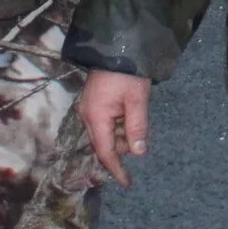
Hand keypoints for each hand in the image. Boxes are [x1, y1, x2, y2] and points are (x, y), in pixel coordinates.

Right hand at [78, 70, 149, 186]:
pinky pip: (105, 122)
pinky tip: (130, 113)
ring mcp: (88, 108)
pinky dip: (118, 123)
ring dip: (122, 132)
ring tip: (137, 116)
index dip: (116, 169)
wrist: (116, 45)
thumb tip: (138, 153)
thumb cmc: (128, 73)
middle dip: (123, 145)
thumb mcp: (137, 100)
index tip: (127, 183)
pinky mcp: (93, 102)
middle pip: (105, 143)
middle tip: (140, 133)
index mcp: (96, 117)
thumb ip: (137, 128)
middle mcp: (87, 115)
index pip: (105, 152)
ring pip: (106, 132)